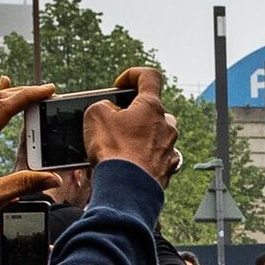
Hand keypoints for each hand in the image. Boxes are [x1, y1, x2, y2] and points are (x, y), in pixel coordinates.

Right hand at [83, 68, 181, 185]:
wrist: (127, 189)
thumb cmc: (113, 151)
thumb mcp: (94, 115)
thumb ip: (103, 105)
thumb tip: (111, 111)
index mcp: (151, 107)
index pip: (150, 76)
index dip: (133, 75)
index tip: (120, 85)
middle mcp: (167, 125)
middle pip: (153, 109)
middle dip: (135, 113)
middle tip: (116, 122)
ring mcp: (170, 148)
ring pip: (157, 134)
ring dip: (141, 135)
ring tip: (121, 145)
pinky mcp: (168, 168)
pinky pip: (158, 156)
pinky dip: (145, 156)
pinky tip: (130, 163)